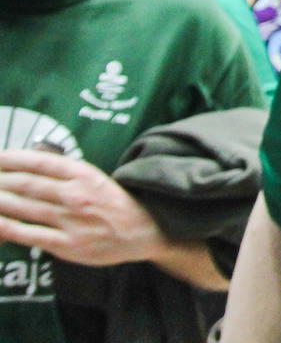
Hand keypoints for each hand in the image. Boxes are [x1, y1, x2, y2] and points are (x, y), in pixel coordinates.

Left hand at [0, 149, 162, 266]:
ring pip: (24, 208)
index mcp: (84, 174)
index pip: (40, 162)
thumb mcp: (95, 179)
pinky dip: (6, 227)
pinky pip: (29, 234)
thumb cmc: (113, 203)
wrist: (142, 232)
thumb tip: (28, 166)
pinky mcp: (66, 245)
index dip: (12, 158)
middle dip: (0, 180)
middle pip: (27, 184)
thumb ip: (64, 174)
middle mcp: (76, 194)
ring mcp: (70, 220)